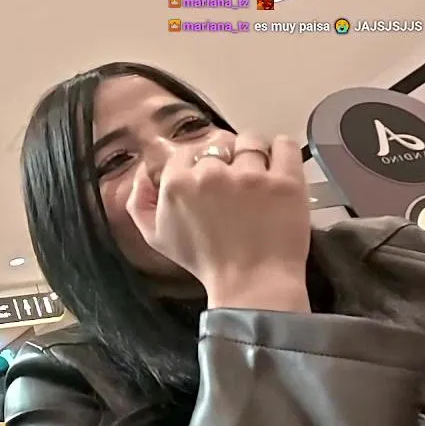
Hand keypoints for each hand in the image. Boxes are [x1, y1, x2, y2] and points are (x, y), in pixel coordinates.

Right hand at [126, 134, 312, 310]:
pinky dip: (283, 150)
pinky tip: (278, 165)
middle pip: (218, 146)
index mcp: (178, 184)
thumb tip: (142, 173)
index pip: (185, 152)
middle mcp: (212, 174)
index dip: (196, 165)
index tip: (208, 179)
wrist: (251, 284)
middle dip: (225, 162)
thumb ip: (139, 201)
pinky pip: (285, 145)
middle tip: (233, 187)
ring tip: (257, 177)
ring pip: (251, 141)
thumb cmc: (205, 262)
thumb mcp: (155, 237)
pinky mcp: (285, 181)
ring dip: (253, 154)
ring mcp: (251, 176)